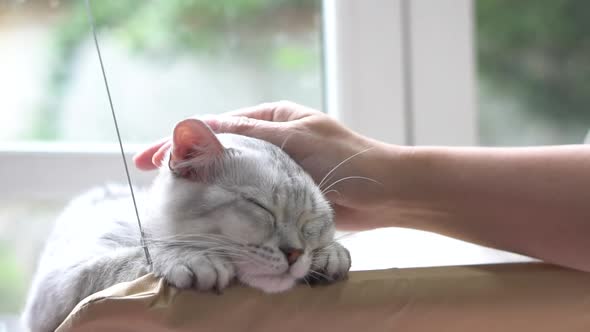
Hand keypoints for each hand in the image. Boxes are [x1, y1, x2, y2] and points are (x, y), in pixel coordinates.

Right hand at [134, 101, 399, 229]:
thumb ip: (248, 135)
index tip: (149, 157)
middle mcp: (270, 142)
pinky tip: (206, 211)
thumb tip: (201, 128)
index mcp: (272, 118)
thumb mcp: (293, 138)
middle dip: (185, 161)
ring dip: (202, 183)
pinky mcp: (282, 195)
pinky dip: (226, 202)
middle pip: (219, 150)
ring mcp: (274, 169)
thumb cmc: (345, 158)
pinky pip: (247, 197)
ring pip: (230, 175)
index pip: (217, 125)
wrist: (383, 193)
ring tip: (170, 196)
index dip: (181, 140)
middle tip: (150, 176)